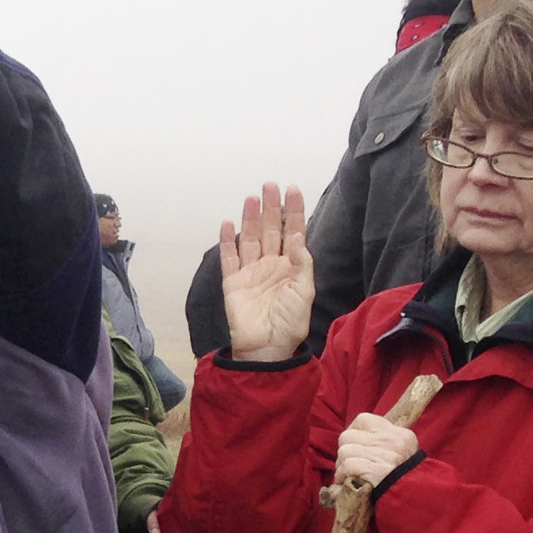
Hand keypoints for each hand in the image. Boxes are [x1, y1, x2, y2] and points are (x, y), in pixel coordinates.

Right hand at [218, 184, 315, 361]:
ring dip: (250, 218)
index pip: (293, 231)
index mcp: (291, 266)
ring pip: (251, 238)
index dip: (294, 210)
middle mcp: (271, 265)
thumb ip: (301, 263)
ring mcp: (251, 272)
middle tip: (269, 185)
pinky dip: (227, 241)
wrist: (267, 348)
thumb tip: (296, 235)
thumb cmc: (291, 323)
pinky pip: (229, 258)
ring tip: (251, 197)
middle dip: (271, 207)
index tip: (293, 189)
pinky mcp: (233, 282)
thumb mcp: (305, 292)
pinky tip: (228, 223)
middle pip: (271, 229)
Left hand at [333, 414, 419, 491]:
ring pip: (344, 451)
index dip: (352, 433)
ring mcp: (383, 455)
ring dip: (342, 466)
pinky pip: (346, 465)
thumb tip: (355, 440)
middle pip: (348, 436)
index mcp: (399, 435)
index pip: (363, 420)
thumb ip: (382, 444)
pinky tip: (346, 482)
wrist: (415, 501)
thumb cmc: (403, 480)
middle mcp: (391, 441)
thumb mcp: (403, 454)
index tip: (354, 445)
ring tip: (349, 475)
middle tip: (350, 464)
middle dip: (345, 451)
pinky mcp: (373, 470)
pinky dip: (342, 476)